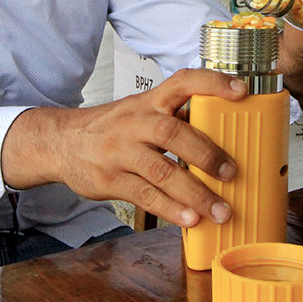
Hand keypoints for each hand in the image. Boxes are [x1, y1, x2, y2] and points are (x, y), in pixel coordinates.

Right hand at [0, 69, 245, 228]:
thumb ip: (175, 119)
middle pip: (172, 133)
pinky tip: (189, 220)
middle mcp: (134, 122)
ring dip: (195, 193)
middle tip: (232, 172)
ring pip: (161, 171)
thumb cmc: (112, 128)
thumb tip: (223, 133)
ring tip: (220, 210)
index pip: (183, 82)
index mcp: (149, 102)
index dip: (213, 83)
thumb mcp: (141, 111)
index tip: (241, 92)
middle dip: (207, 154)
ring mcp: (120, 152)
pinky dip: (170, 209)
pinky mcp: (110, 180)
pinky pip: (145, 195)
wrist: (61, 143)